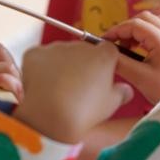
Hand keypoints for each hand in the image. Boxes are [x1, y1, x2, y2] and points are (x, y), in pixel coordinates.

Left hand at [13, 41, 132, 143]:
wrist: (48, 114)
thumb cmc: (83, 111)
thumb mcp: (111, 105)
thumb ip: (121, 92)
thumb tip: (125, 89)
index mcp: (103, 55)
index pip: (108, 50)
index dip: (104, 63)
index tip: (99, 77)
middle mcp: (79, 46)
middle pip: (83, 50)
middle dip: (81, 64)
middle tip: (77, 87)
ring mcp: (55, 47)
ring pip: (60, 54)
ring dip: (61, 65)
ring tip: (57, 89)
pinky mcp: (34, 52)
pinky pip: (40, 57)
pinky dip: (40, 67)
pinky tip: (42, 84)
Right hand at [103, 11, 159, 102]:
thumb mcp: (139, 77)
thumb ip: (120, 62)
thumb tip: (106, 51)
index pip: (133, 24)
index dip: (116, 30)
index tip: (104, 41)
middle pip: (144, 18)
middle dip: (126, 28)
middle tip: (117, 43)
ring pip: (155, 20)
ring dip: (138, 27)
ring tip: (130, 44)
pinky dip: (150, 30)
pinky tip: (144, 44)